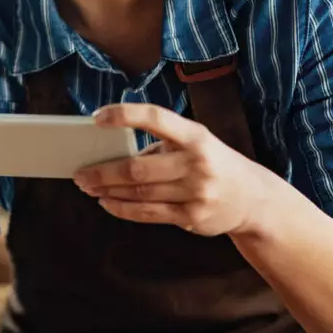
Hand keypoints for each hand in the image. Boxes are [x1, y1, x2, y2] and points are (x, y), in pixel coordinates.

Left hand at [72, 103, 276, 236]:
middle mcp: (197, 162)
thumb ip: (159, 146)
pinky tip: (106, 202)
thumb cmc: (211, 163)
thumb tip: (109, 154)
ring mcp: (197, 192)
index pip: (156, 117)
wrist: (253, 199)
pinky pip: (148, 214)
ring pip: (139, 193)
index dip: (125, 115)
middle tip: (79, 172)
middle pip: (137, 168)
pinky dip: (121, 208)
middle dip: (102, 171)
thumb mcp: (195, 144)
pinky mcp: (193, 217)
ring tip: (88, 186)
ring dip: (107, 190)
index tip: (97, 117)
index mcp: (195, 136)